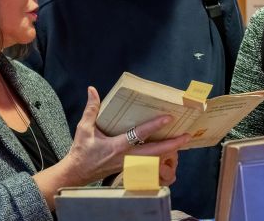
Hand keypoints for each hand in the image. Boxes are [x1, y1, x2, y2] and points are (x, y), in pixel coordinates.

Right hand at [34, 86, 189, 208]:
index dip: (155, 126)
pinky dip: (161, 156)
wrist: (77, 174)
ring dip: (169, 151)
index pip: (140, 135)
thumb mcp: (84, 129)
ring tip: (183, 141)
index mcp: (117, 146)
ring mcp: (130, 165)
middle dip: (172, 144)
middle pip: (155, 152)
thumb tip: (92, 90)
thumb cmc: (81, 151)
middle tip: (187, 136)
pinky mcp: (130, 168)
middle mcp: (127, 157)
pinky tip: (169, 151)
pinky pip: (149, 162)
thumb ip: (91, 109)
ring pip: (155, 159)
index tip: (168, 118)